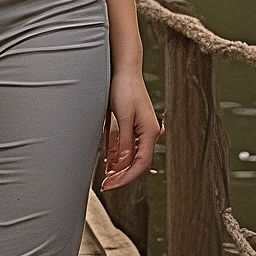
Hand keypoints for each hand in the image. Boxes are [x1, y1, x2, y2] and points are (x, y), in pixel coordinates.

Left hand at [100, 61, 160, 190]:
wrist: (124, 69)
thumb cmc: (124, 89)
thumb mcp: (122, 117)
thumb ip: (123, 143)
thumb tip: (122, 166)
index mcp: (150, 132)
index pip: (141, 164)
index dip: (126, 178)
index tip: (111, 185)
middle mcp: (148, 133)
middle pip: (137, 162)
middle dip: (122, 176)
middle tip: (106, 185)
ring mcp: (141, 130)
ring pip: (132, 156)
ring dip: (119, 168)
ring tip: (105, 177)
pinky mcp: (132, 126)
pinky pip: (127, 147)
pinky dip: (118, 157)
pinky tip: (108, 163)